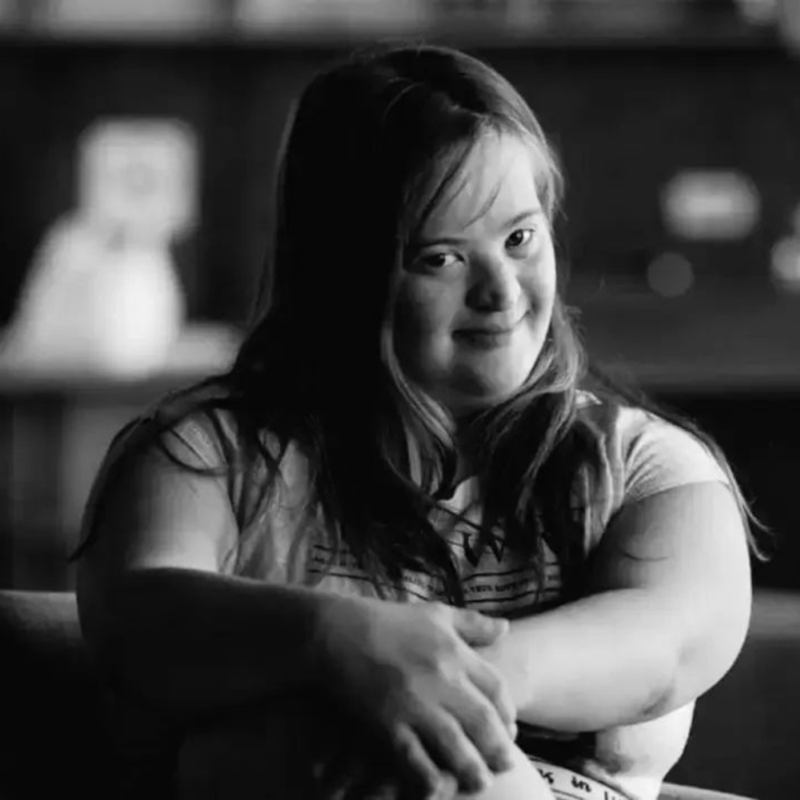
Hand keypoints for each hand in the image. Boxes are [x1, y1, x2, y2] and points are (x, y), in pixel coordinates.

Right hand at [312, 597, 517, 797]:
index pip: (496, 688)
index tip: (510, 727)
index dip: (508, 712)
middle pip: (483, 721)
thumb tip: (506, 627)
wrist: (337, 631)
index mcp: (454, 651)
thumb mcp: (435, 613)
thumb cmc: (388, 620)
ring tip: (480, 781)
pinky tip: (439, 786)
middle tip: (506, 764)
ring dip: (472, 768)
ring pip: (456, 745)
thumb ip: (472, 623)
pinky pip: (416, 758)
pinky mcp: (387, 722)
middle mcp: (441, 678)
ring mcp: (415, 702)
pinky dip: (431, 776)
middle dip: (498, 747)